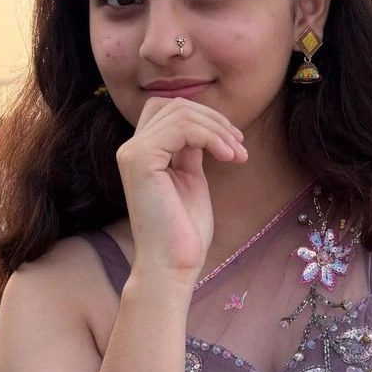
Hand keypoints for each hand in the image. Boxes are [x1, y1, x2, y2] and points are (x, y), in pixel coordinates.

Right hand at [116, 96, 247, 282]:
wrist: (172, 266)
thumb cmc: (183, 233)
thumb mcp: (191, 180)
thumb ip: (190, 152)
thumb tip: (201, 128)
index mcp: (143, 154)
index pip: (170, 111)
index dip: (205, 119)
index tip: (233, 143)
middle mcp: (131, 149)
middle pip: (175, 105)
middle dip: (214, 120)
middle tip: (239, 146)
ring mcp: (132, 152)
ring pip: (181, 112)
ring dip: (218, 129)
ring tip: (237, 154)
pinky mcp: (140, 159)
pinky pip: (182, 127)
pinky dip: (211, 136)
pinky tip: (228, 156)